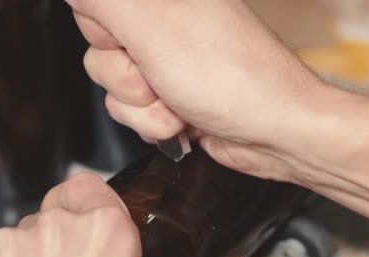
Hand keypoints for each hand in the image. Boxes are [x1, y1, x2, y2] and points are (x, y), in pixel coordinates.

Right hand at [66, 0, 328, 181]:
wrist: (274, 132)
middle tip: (159, 74)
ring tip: (178, 101)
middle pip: (100, 47)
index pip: (94, 6)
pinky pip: (134, 111)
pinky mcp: (172, 94)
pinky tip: (183, 119)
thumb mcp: (152, 25)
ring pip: (114, 85)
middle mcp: (166, 22)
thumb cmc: (233, 78)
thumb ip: (102, 1)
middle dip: (125, 74)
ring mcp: (169, 60)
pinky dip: (153, 123)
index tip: (131, 42)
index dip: (105, 31)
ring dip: (142, 105)